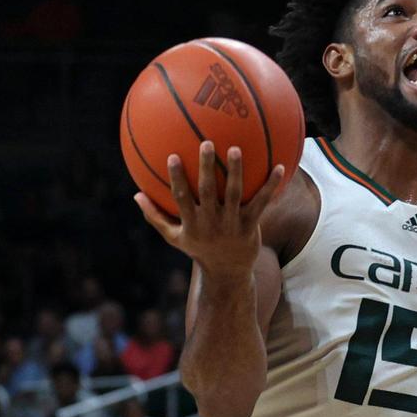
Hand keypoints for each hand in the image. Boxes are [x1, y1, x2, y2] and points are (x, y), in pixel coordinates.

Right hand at [135, 141, 283, 280]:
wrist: (227, 272)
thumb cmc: (198, 249)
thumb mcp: (174, 237)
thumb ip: (155, 216)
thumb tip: (136, 195)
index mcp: (191, 223)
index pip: (181, 197)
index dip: (177, 178)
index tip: (173, 156)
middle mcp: (211, 222)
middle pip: (208, 191)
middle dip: (205, 167)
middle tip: (206, 143)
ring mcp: (232, 224)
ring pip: (234, 194)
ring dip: (235, 171)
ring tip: (236, 149)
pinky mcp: (250, 225)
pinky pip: (261, 203)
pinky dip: (271, 186)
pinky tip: (280, 167)